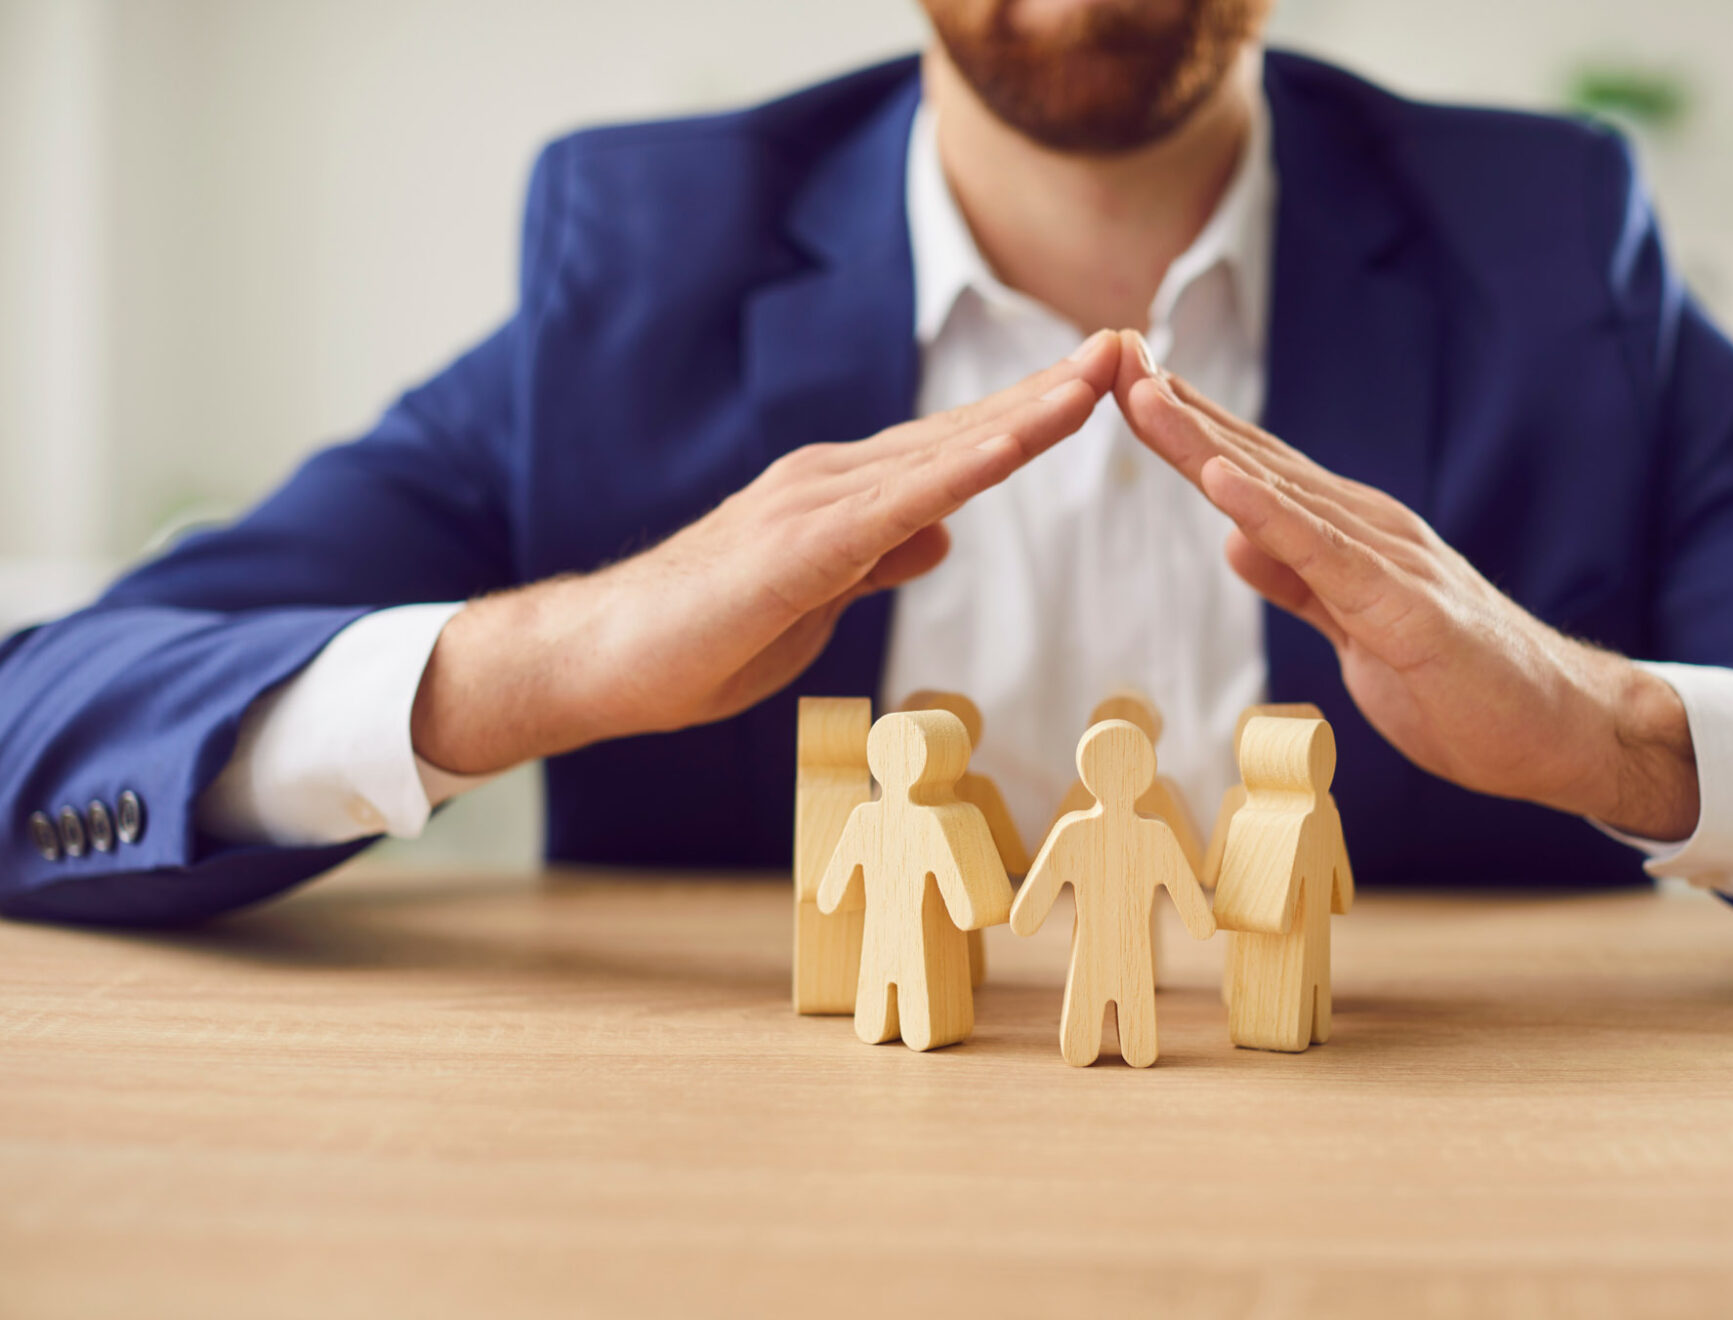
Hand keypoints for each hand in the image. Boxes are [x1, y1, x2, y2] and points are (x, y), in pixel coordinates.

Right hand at [412, 331, 1121, 773]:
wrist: (599, 661)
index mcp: (845, 498)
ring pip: (944, 450)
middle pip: (964, 430)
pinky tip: (1020, 443)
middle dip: (1051, 389)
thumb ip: (875, 558)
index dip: (1031, 415)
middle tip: (1132, 340)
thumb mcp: (816, 599)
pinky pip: (899, 500)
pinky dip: (966, 467)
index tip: (1101, 383)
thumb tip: (940, 534)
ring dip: (1029, 410)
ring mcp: (815, 501)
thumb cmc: (701, 639)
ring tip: (1104, 370)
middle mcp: (834, 480)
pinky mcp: (799, 543)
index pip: (956, 450)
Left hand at [1112, 332, 1696, 839]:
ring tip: (1145, 394)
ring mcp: (1388, 560)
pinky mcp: (1404, 608)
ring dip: (1207, 442)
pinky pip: (1325, 556)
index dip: (1182, 427)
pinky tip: (1221, 485)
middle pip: (1253, 460)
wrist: (1559, 728)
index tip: (1120, 381)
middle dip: (1177, 409)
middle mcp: (1365, 528)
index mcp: (1348, 535)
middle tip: (1110, 352)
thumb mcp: (1354, 629)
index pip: (1250, 471)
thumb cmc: (1460, 683)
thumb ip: (1299, 580)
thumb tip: (1234, 540)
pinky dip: (1270, 517)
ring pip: (1280, 492)